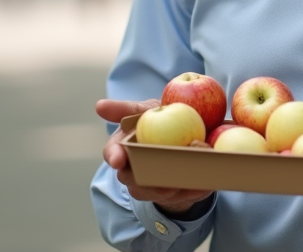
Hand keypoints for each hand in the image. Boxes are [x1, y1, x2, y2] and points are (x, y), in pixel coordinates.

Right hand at [95, 99, 214, 215]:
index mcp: (125, 148)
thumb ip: (127, 108)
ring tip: (187, 179)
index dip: (114, 156)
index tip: (119, 159)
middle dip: (146, 180)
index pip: (113, 153)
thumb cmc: (162, 118)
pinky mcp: (174, 194)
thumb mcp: (147, 110)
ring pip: (156, 194)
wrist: (189, 132)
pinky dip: (192, 191)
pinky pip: (182, 197)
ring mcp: (152, 185)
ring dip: (172, 188)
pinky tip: (202, 184)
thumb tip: (99, 105)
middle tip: (162, 175)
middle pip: (133, 180)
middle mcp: (134, 170)